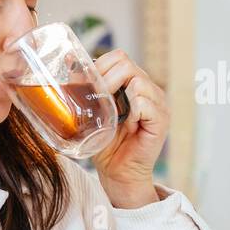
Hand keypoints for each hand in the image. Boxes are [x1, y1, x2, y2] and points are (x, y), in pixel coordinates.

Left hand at [90, 49, 169, 206]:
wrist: (117, 172)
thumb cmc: (104, 142)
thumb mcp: (92, 110)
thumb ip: (85, 87)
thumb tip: (68, 59)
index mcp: (133, 83)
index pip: (118, 57)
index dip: (100, 67)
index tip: (88, 87)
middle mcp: (148, 88)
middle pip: (126, 64)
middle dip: (105, 80)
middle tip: (98, 102)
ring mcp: (158, 103)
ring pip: (137, 81)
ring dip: (118, 98)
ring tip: (114, 116)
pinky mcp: (161, 119)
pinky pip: (144, 103)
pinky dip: (131, 112)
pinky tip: (127, 125)